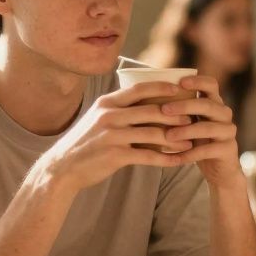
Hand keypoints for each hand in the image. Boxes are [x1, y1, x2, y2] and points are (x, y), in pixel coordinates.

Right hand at [31, 81, 192, 195]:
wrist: (62, 167)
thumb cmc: (85, 143)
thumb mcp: (98, 119)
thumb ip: (119, 110)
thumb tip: (146, 104)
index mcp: (107, 103)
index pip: (139, 89)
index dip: (160, 87)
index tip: (178, 89)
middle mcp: (109, 115)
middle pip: (150, 110)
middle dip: (174, 114)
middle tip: (192, 117)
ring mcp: (112, 135)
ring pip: (152, 133)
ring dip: (174, 138)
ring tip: (190, 141)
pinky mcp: (114, 155)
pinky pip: (147, 156)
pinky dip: (165, 158)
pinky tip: (178, 161)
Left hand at [159, 75, 244, 188]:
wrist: (218, 169)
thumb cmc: (197, 141)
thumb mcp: (189, 122)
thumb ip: (177, 109)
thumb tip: (145, 96)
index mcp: (215, 102)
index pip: (211, 84)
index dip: (197, 81)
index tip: (180, 82)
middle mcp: (224, 114)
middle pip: (207, 105)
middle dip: (184, 106)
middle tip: (164, 109)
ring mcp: (228, 132)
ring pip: (207, 127)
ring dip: (185, 131)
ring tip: (167, 136)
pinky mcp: (228, 150)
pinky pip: (207, 150)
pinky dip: (190, 154)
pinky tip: (174, 157)